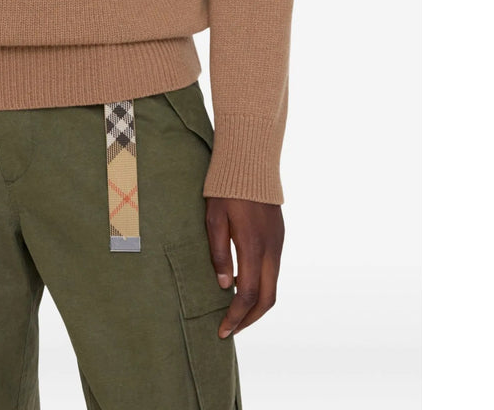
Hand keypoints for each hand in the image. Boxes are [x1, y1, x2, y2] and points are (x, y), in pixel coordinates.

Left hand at [205, 196, 283, 337]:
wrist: (251, 163)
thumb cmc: (226, 189)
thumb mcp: (214, 218)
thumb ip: (219, 253)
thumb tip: (225, 286)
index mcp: (253, 246)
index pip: (248, 294)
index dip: (236, 316)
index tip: (223, 330)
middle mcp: (271, 249)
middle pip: (268, 298)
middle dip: (249, 318)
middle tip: (230, 328)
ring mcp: (278, 243)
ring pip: (274, 285)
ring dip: (257, 303)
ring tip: (234, 310)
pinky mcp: (279, 237)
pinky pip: (273, 270)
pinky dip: (261, 285)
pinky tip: (243, 283)